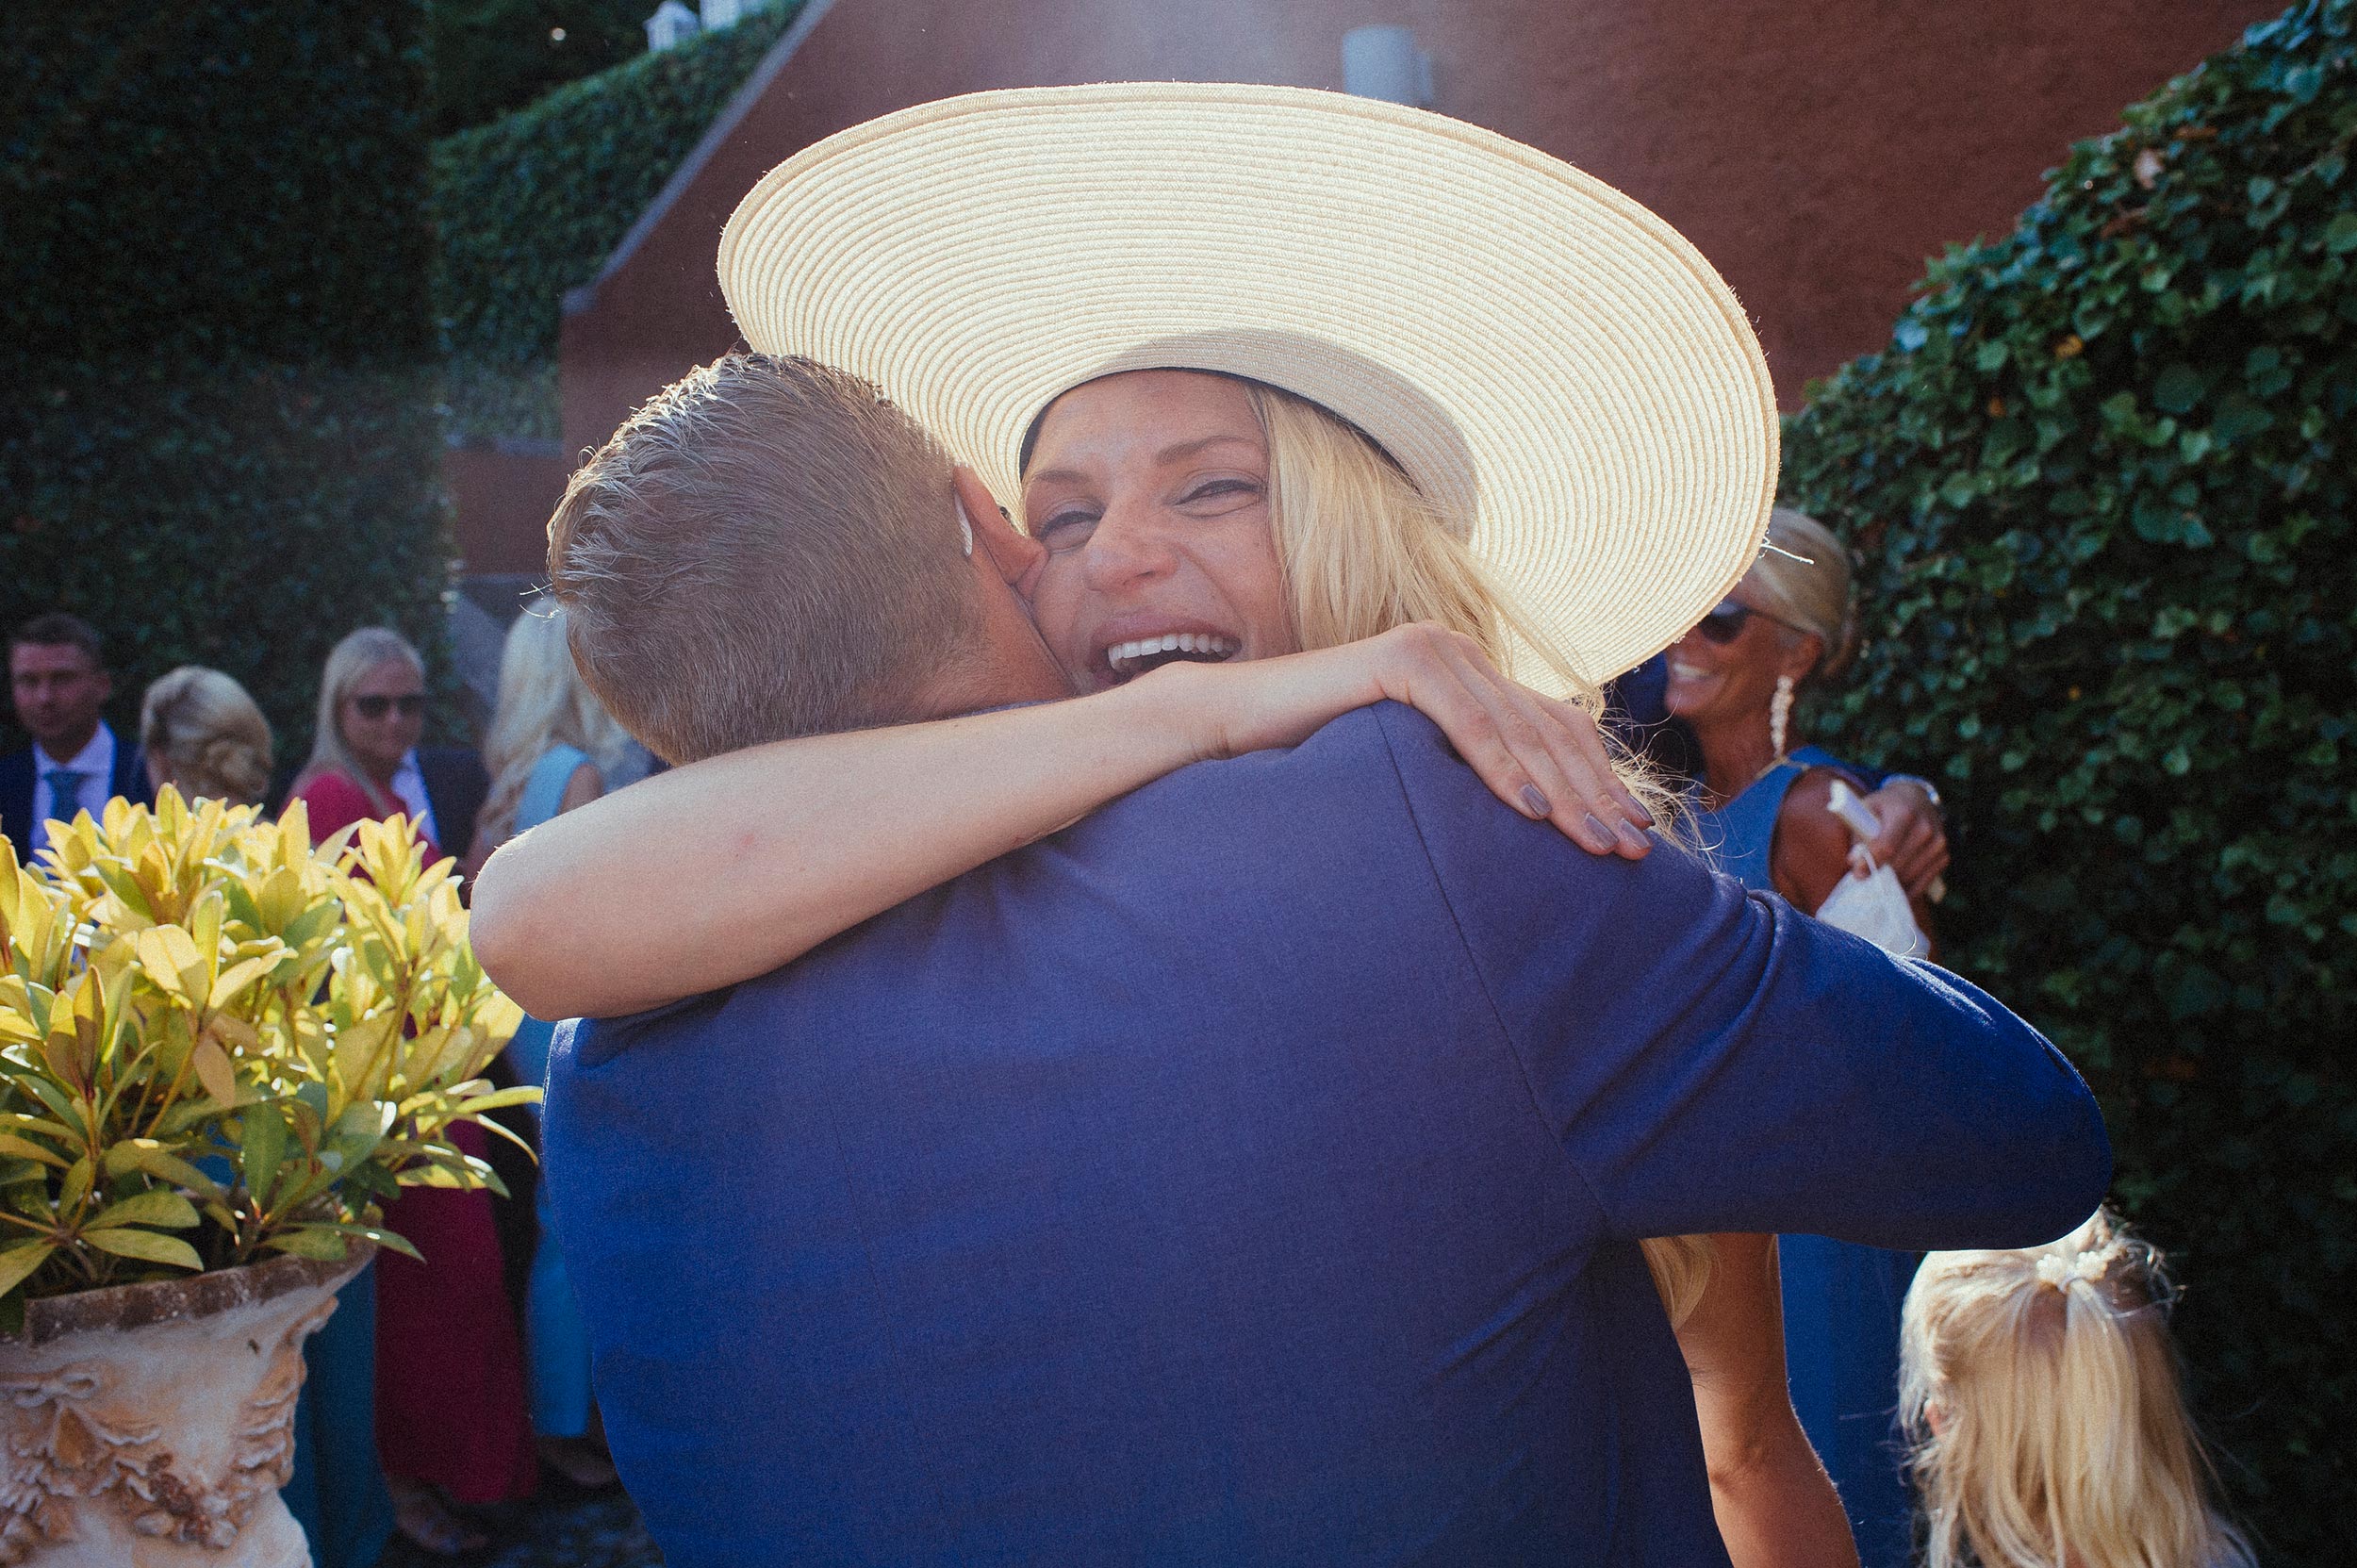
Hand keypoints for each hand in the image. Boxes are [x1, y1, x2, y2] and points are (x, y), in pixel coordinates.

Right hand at [1157, 623, 1654, 858]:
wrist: (1233, 728)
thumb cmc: (1317, 768)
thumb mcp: (1410, 778)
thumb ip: (1459, 783)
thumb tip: (1528, 837)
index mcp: (1472, 678)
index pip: (1559, 731)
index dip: (1603, 784)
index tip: (1639, 837)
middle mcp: (1461, 655)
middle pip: (1553, 730)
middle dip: (1599, 795)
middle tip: (1636, 851)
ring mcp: (1433, 650)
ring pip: (1521, 728)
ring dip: (1565, 791)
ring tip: (1596, 844)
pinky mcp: (1401, 660)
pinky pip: (1467, 719)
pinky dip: (1502, 766)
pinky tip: (1530, 811)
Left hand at [1862, 779, 1948, 896]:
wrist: (1916, 799)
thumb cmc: (1884, 807)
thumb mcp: (1865, 809)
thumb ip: (1854, 832)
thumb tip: (1851, 861)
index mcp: (1904, 813)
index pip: (1887, 846)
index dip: (1870, 862)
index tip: (1858, 873)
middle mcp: (1925, 827)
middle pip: (1898, 864)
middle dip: (1878, 874)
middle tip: (1863, 879)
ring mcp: (1938, 843)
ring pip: (1909, 876)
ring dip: (1891, 883)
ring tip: (1877, 880)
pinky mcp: (1944, 856)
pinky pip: (1923, 881)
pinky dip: (1908, 887)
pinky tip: (1895, 886)